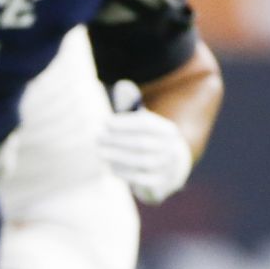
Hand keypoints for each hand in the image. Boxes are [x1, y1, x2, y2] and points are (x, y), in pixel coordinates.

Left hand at [99, 80, 192, 204]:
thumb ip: (132, 104)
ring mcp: (168, 167)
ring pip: (141, 161)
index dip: (124, 123)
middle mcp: (172, 148)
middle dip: (117, 140)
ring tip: (100, 152)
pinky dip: (125, 173)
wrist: (170, 169)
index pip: (146, 124)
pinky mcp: (161, 184)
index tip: (105, 122)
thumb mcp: (143, 122)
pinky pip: (141, 179)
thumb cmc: (149, 140)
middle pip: (142, 143)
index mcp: (168, 130)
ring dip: (118, 156)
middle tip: (97, 137)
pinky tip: (111, 167)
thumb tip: (122, 84)